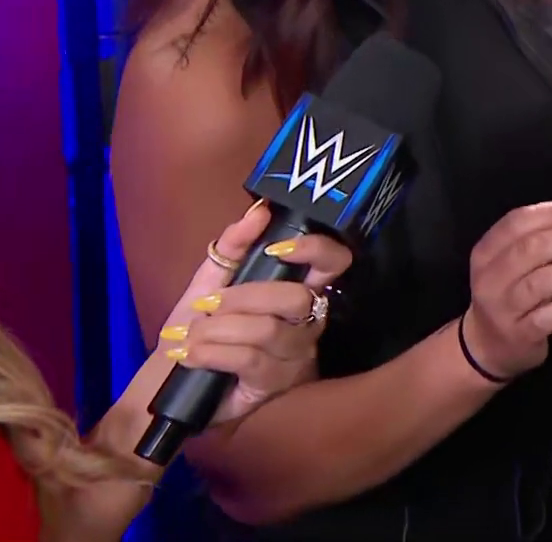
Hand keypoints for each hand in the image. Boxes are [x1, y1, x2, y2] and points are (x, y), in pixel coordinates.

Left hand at [156, 200, 352, 427]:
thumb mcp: (210, 279)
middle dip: (244, 296)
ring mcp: (295, 355)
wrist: (172, 378)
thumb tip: (259, 211)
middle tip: (207, 304)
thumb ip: (234, 245)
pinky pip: (249, 359)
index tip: (275, 248)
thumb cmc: (198, 325)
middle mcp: (308, 321)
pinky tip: (190, 354)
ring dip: (217, 329)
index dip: (315, 251)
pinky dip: (212, 352)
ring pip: (267, 330)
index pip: (334, 263)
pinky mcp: (274, 385)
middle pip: (297, 298)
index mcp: (299, 290)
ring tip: (189, 335)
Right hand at [460, 200, 551, 380]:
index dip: (550, 212)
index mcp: (485, 254)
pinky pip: (549, 316)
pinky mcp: (521, 335)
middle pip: (530, 249)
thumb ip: (535, 238)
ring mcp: (503, 310)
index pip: (516, 223)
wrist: (488, 346)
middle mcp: (489, 280)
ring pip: (540, 282)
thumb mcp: (506, 263)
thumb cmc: (507, 294)